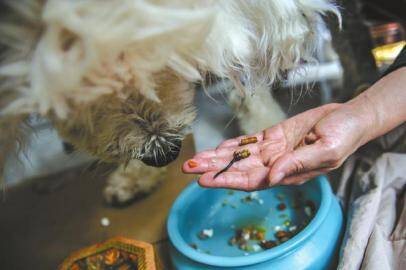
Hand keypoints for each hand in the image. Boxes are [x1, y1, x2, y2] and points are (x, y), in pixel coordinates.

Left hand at [182, 102, 375, 190]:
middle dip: (212, 169)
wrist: (348, 118)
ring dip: (216, 157)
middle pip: (237, 169)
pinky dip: (232, 145)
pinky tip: (216, 148)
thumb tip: (272, 178)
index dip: (226, 180)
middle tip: (187, 168)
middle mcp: (274, 164)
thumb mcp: (326, 151)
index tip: (204, 180)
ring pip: (238, 155)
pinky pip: (248, 141)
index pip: (250, 180)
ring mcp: (272, 150)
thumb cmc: (343, 136)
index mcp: (285, 172)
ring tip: (194, 158)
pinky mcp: (273, 136)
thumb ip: (298, 164)